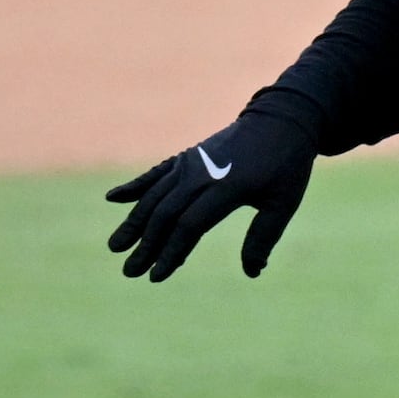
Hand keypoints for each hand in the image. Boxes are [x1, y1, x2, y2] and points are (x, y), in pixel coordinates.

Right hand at [104, 106, 316, 280]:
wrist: (281, 120)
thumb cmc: (285, 166)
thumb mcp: (283, 203)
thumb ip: (263, 237)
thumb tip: (252, 272)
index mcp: (227, 187)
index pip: (190, 225)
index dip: (172, 252)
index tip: (158, 276)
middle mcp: (202, 174)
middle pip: (165, 214)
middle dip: (146, 245)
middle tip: (130, 271)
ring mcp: (191, 163)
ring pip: (155, 196)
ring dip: (134, 223)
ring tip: (115, 246)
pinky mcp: (187, 157)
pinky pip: (155, 174)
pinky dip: (134, 186)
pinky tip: (113, 199)